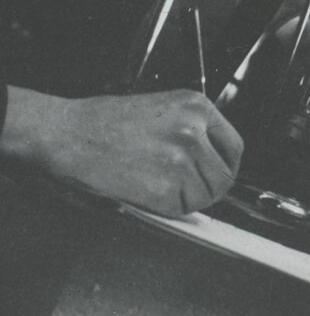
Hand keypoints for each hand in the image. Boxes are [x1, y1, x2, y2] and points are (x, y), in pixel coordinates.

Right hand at [1, 87, 243, 216]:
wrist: (71, 134)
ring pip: (206, 196)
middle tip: (189, 191)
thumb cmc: (109, 122)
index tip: (218, 176)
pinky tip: (148, 192)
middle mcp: (194, 130)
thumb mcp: (165, 109)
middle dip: (209, 188)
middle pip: (224, 175)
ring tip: (162, 187)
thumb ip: (195, 128)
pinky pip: (181, 209)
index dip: (227, 166)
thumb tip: (214, 159)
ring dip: (188, 199)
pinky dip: (169, 208)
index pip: (234, 146)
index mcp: (197, 106)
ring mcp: (180, 159)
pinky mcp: (163, 187)